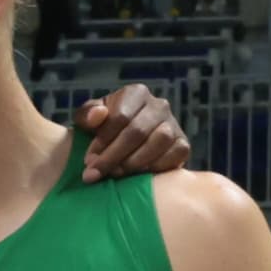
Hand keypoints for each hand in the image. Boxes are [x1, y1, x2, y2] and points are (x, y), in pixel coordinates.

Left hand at [71, 81, 194, 180]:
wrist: (127, 147)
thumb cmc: (105, 130)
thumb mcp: (89, 120)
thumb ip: (87, 114)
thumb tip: (98, 115)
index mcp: (135, 93)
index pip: (121, 116)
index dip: (103, 141)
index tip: (88, 160)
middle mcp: (159, 105)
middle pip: (137, 131)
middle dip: (113, 156)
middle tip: (96, 174)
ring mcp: (173, 124)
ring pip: (159, 141)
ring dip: (134, 162)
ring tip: (116, 174)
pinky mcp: (183, 144)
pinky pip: (175, 155)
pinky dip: (156, 167)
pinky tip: (138, 176)